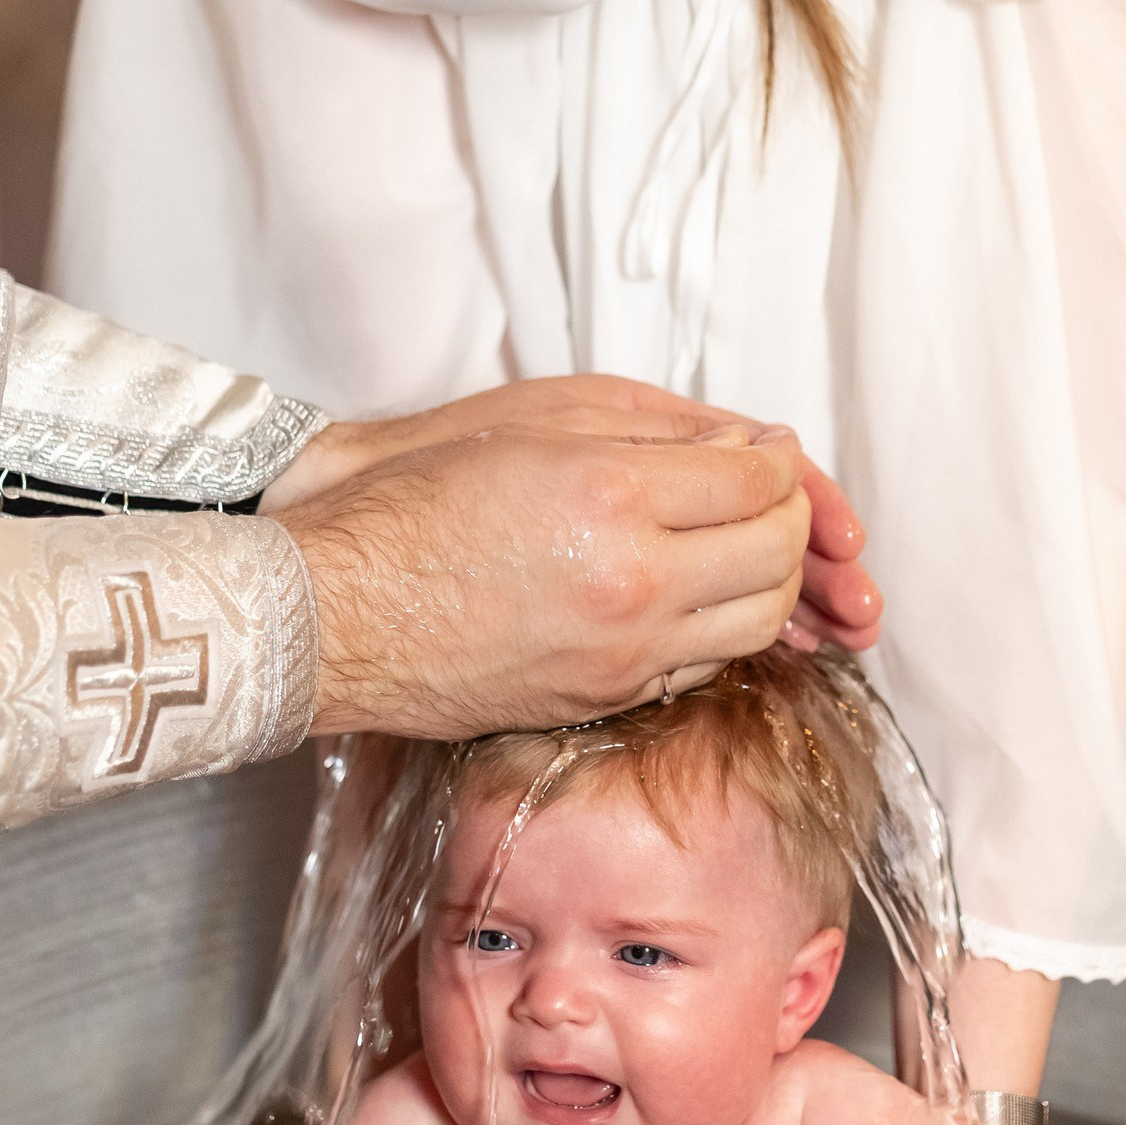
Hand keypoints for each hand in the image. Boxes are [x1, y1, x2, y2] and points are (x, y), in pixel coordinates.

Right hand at [275, 402, 814, 739]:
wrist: (333, 610)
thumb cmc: (412, 500)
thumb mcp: (536, 425)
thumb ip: (655, 432)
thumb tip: (743, 447)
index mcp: (616, 497)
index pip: (760, 482)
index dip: (778, 462)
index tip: (767, 451)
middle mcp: (635, 584)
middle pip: (777, 556)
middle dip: (792, 519)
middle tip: (768, 493)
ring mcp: (624, 654)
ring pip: (757, 623)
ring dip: (769, 579)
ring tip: (740, 544)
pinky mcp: (604, 698)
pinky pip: (705, 664)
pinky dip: (723, 627)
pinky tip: (697, 596)